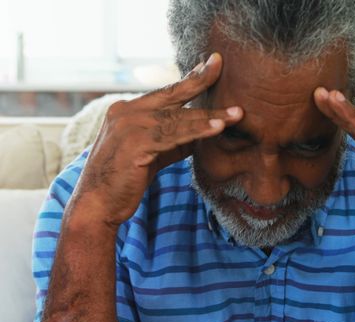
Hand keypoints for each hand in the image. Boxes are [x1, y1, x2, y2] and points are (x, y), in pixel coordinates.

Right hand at [73, 53, 242, 226]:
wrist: (98, 204)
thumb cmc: (126, 179)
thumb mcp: (153, 152)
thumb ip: (174, 138)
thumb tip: (204, 130)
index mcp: (128, 110)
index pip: (165, 92)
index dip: (189, 78)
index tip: (210, 65)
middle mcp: (126, 112)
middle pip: (172, 95)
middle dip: (199, 80)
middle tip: (220, 65)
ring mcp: (128, 127)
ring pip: (177, 118)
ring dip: (210, 116)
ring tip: (236, 113)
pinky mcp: (135, 145)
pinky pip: (173, 136)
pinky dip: (197, 132)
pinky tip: (217, 129)